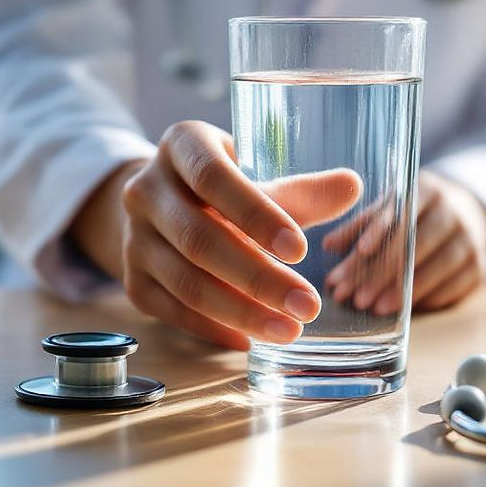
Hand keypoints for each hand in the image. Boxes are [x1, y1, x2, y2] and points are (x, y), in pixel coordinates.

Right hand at [69, 121, 361, 349]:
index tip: (299, 249)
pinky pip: (174, 310)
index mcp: (182, 145)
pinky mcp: (134, 281)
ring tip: (290, 330)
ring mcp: (134, 238)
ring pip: (187, 282)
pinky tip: (251, 340)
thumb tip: (351, 186)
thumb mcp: (257, 173)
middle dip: (258, 278)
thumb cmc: (224, 186)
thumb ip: (301, 189)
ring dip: (241, 312)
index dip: (255, 214)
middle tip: (308, 305)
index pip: (214, 178)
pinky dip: (214, 328)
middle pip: (200, 239)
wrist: (163, 206)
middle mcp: (146, 188)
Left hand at [322, 170, 485, 315]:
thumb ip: (360, 226)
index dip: (381, 230)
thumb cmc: (414, 215)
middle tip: (357, 296)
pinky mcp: (480, 266)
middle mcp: (453, 211)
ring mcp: (471, 239)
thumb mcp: (389, 210)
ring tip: (375, 308)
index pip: (402, 211)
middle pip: (418, 243)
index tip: (361, 251)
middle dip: (384, 272)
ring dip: (405, 291)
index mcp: (427, 190)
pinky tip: (406, 311)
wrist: (465, 215)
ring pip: (438, 267)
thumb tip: (328, 246)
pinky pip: (456, 286)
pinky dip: (430, 298)